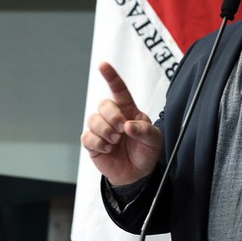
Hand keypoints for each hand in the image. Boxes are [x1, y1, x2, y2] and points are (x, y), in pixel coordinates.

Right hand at [80, 62, 162, 184]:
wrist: (137, 174)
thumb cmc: (146, 152)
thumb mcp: (154, 140)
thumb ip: (145, 130)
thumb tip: (128, 126)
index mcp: (129, 110)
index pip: (119, 90)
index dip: (111, 77)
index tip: (103, 65)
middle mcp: (113, 117)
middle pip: (104, 104)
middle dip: (113, 117)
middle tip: (122, 131)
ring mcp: (101, 129)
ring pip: (93, 119)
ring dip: (106, 131)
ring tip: (115, 142)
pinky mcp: (92, 143)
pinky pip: (87, 136)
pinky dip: (98, 143)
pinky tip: (108, 149)